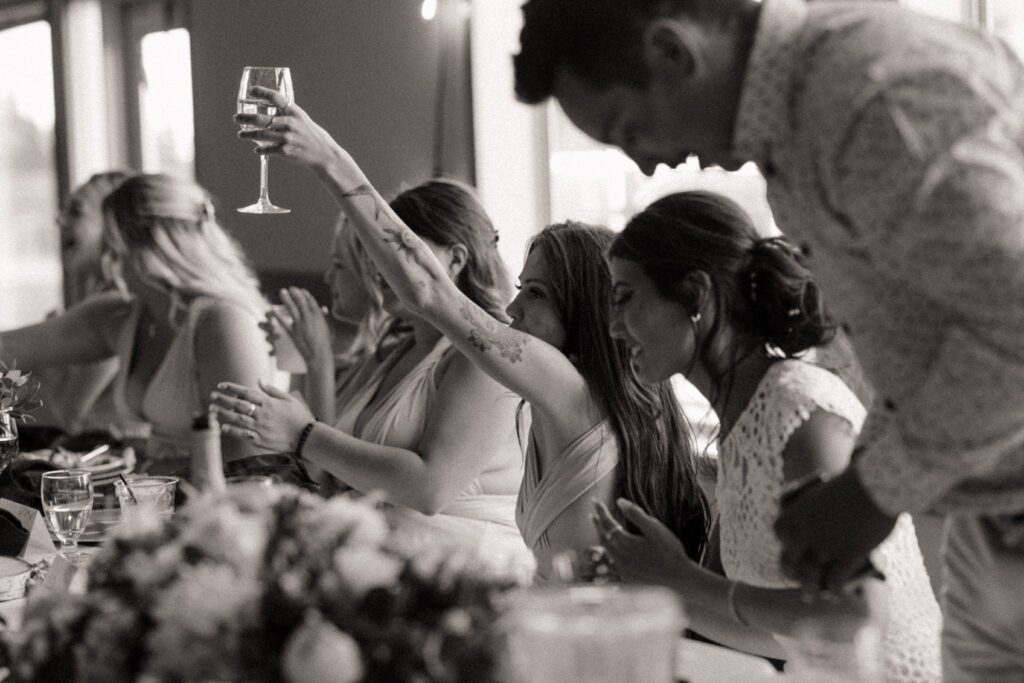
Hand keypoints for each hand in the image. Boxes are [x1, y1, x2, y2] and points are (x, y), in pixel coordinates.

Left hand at [211, 380, 314, 451]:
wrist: (306, 436)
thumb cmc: (299, 417)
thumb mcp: (289, 399)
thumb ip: (272, 390)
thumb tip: (259, 380)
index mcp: (269, 403)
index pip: (246, 393)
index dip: (232, 388)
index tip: (221, 385)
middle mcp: (262, 414)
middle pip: (238, 405)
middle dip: (223, 400)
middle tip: (212, 396)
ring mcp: (260, 427)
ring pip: (238, 419)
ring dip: (223, 413)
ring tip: (212, 410)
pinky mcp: (261, 440)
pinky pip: (243, 434)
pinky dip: (232, 430)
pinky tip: (223, 426)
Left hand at [234, 86, 345, 172]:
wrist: (324, 155)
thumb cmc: (313, 136)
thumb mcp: (303, 119)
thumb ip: (287, 115)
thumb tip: (271, 112)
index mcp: (294, 112)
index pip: (275, 97)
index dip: (261, 92)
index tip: (251, 90)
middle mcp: (290, 123)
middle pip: (261, 119)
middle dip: (245, 118)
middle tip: (236, 117)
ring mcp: (287, 138)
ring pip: (261, 135)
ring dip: (248, 134)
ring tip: (241, 134)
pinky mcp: (286, 151)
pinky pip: (268, 150)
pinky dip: (260, 150)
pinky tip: (256, 149)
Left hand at [273, 287, 332, 367]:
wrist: (319, 355)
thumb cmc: (325, 343)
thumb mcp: (328, 328)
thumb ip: (324, 317)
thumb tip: (324, 308)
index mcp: (319, 317)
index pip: (311, 302)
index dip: (306, 295)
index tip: (301, 290)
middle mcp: (310, 319)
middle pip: (301, 302)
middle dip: (295, 293)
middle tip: (290, 288)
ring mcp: (301, 326)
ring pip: (292, 309)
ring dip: (287, 299)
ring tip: (282, 291)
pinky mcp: (293, 334)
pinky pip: (284, 322)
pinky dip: (278, 315)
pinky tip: (273, 309)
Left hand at [593, 498, 694, 585]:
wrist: (679, 581)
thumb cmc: (669, 552)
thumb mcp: (654, 528)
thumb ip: (635, 514)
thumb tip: (620, 501)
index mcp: (625, 543)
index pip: (607, 523)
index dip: (601, 512)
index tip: (595, 501)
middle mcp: (619, 557)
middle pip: (604, 537)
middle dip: (598, 524)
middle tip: (593, 514)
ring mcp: (622, 570)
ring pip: (606, 551)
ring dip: (601, 539)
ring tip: (599, 531)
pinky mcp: (628, 579)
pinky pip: (611, 564)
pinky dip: (608, 555)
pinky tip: (609, 554)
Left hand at [775, 467, 897, 592]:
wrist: (881, 483)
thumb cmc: (860, 479)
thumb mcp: (830, 488)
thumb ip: (823, 501)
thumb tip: (825, 493)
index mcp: (797, 511)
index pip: (778, 532)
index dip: (783, 543)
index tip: (788, 550)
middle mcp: (806, 531)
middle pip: (790, 559)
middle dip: (791, 573)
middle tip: (796, 580)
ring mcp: (826, 545)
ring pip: (811, 575)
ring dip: (810, 589)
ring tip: (812, 597)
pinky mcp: (848, 555)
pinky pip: (836, 580)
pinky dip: (836, 590)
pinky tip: (838, 596)